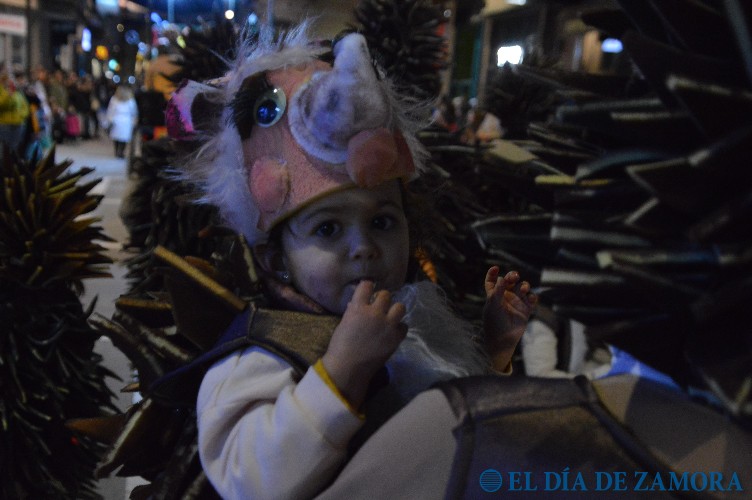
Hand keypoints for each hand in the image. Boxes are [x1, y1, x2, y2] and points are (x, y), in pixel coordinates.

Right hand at [322, 281, 406, 408]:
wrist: (348, 368)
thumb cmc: (340, 346)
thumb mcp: (344, 322)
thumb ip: (354, 311)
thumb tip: (359, 304)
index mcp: (358, 308)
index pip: (367, 285)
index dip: (368, 287)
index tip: (369, 291)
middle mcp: (375, 313)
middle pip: (386, 295)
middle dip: (382, 299)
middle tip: (380, 307)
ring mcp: (387, 325)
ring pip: (400, 307)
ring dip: (394, 310)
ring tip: (390, 317)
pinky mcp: (396, 338)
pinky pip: (404, 326)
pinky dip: (399, 328)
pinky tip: (392, 332)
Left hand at [482, 266, 536, 370]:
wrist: (503, 339)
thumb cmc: (494, 322)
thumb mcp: (493, 305)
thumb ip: (498, 291)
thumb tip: (502, 277)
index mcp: (494, 295)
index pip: (493, 281)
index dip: (493, 274)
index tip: (495, 268)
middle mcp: (506, 296)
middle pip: (510, 281)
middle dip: (513, 276)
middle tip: (514, 276)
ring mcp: (516, 302)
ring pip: (522, 287)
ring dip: (524, 285)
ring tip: (523, 289)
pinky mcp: (526, 309)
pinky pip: (531, 298)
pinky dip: (532, 296)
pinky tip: (529, 299)